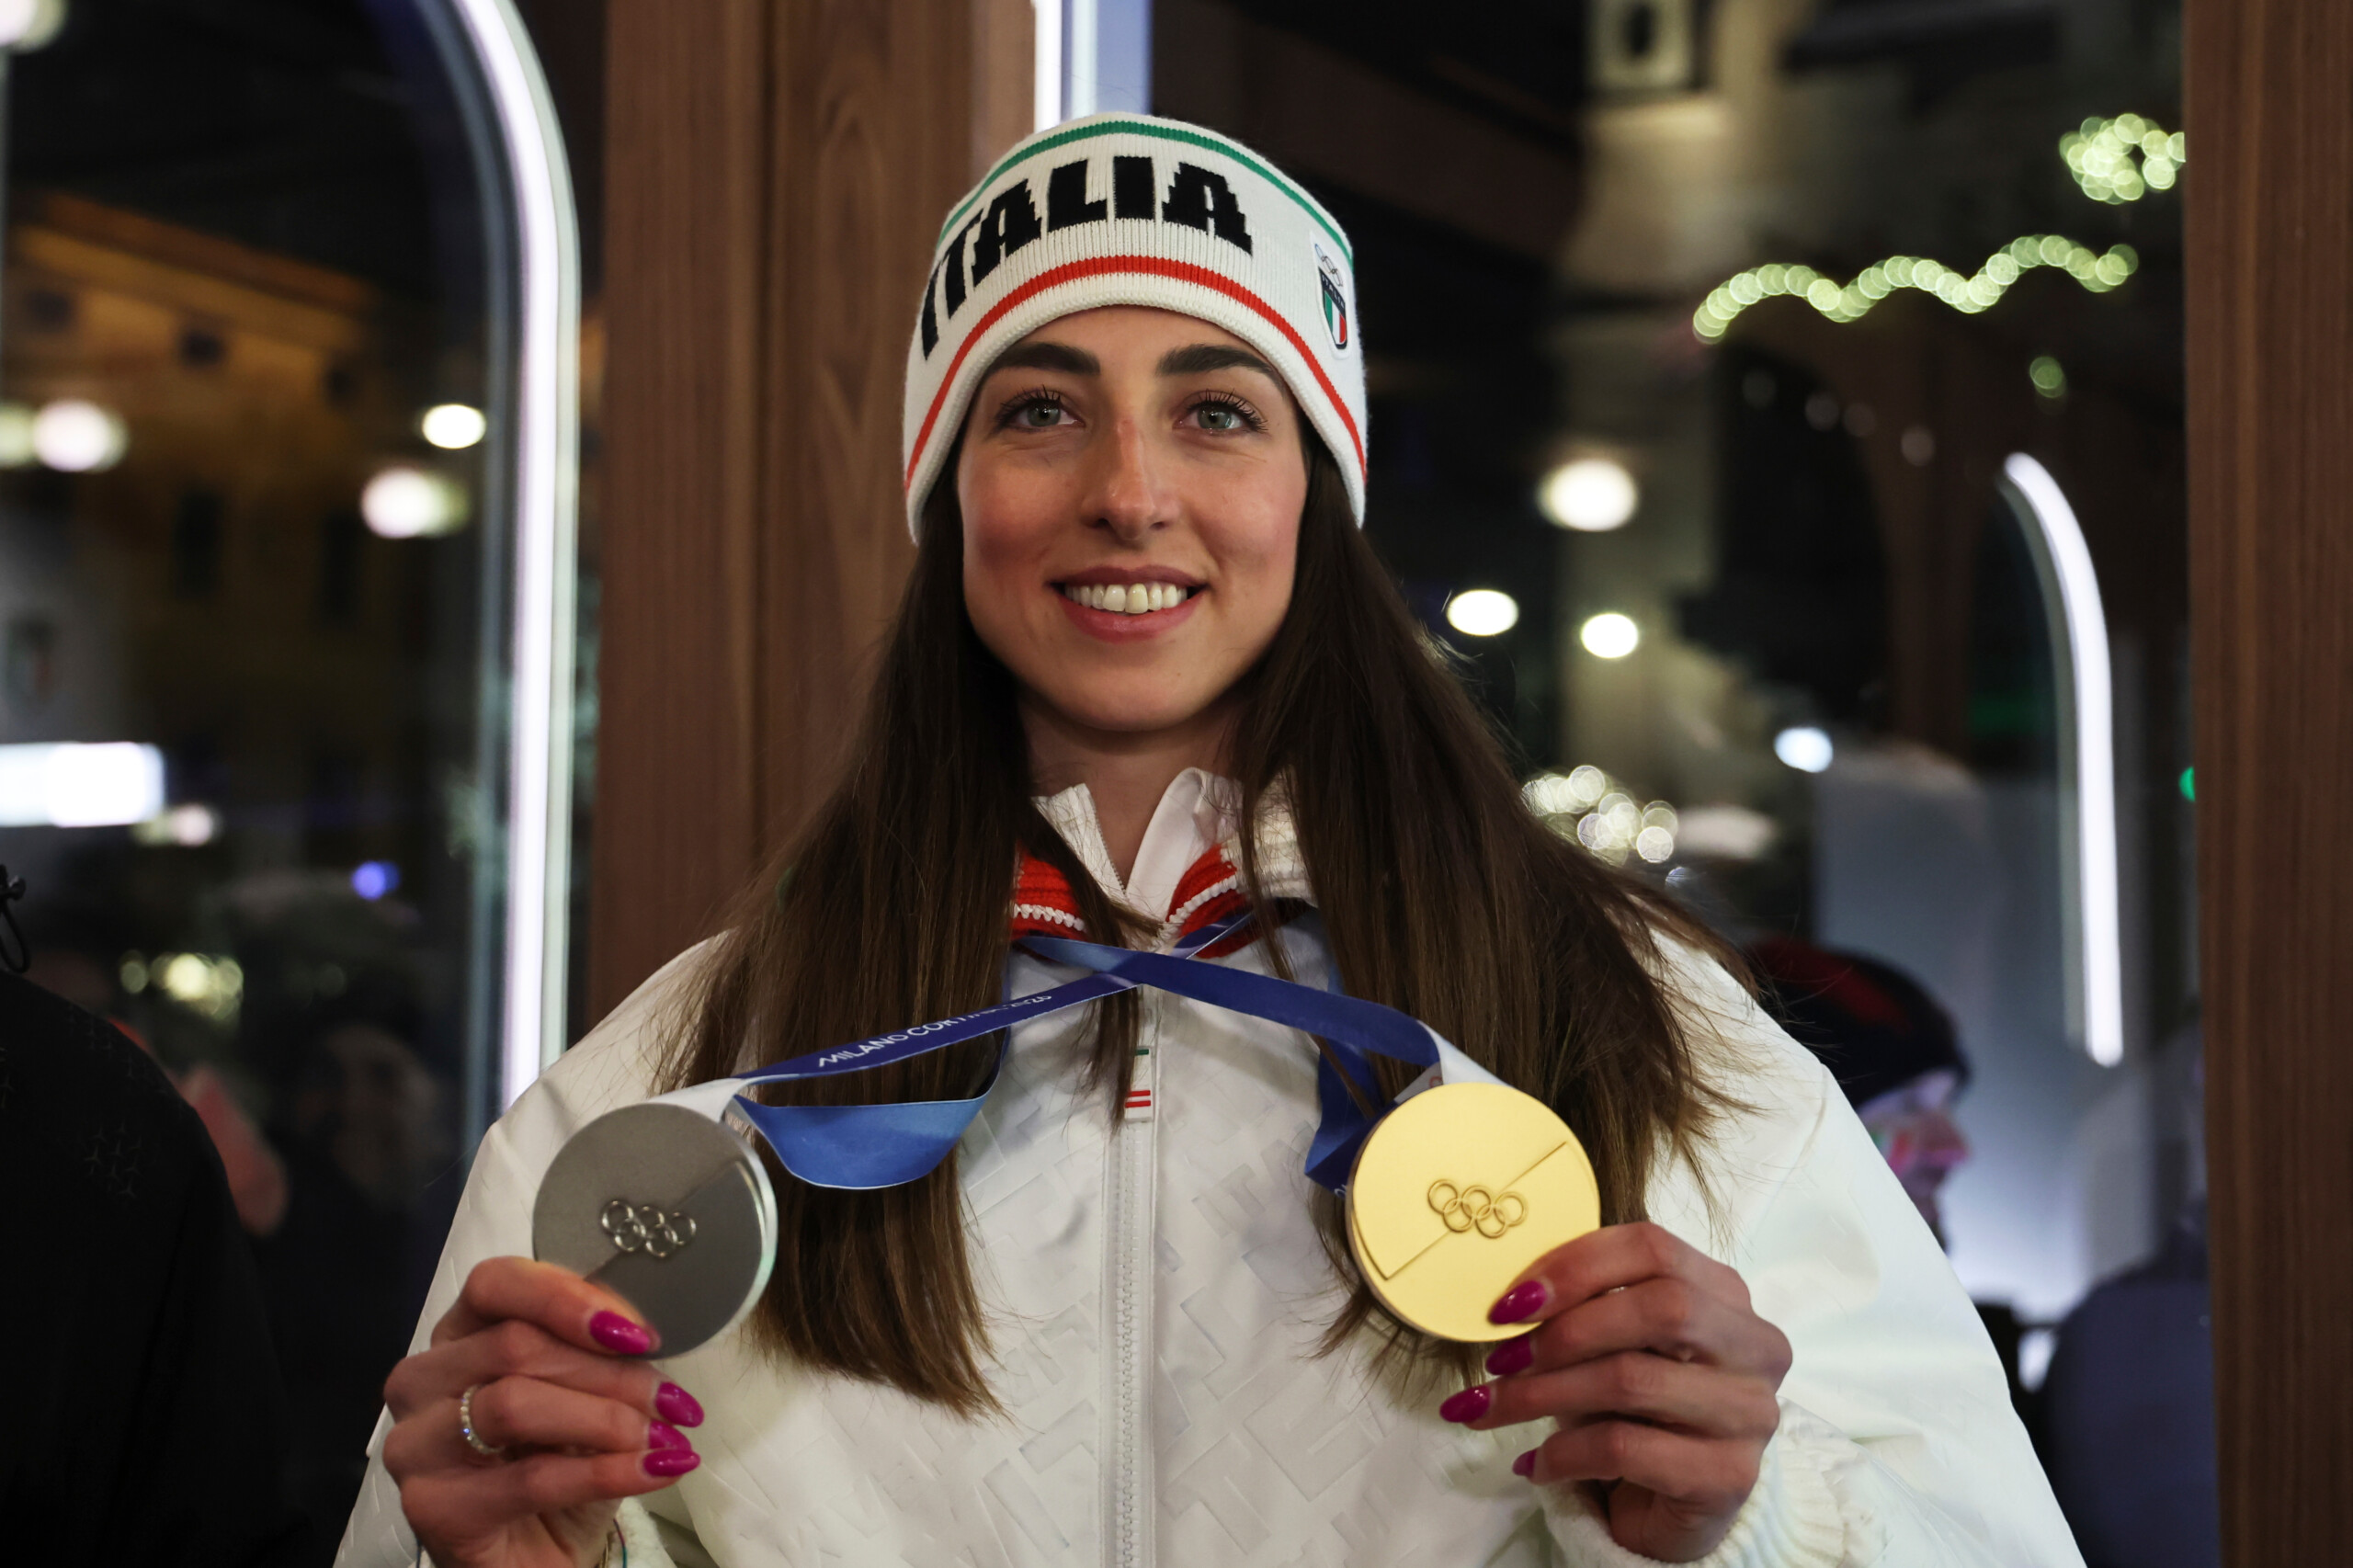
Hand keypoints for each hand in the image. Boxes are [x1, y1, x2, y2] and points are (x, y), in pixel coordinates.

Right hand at [382, 1257, 707, 1567]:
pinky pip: (531, 1478)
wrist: (537, 1554)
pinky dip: (608, 1471)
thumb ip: (596, 1351)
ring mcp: (416, 1445)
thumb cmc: (558, 1462)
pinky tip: (657, 1469)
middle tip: (673, 1402)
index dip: (568, 1299)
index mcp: (458, 1334)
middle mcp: (422, 1381)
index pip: (496, 1283)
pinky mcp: (431, 1507)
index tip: (638, 1333)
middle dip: (609, 1372)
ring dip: (607, 1419)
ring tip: (666, 1437)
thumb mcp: (584, 1393)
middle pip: (515, 1346)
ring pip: (514, 1405)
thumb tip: (642, 1334)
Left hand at [1438, 1223, 1790, 1562]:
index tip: (1508, 1303)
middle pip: (1659, 1308)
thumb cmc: (1637, 1413)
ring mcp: (1749, 1412)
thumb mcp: (1613, 1349)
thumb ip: (1584, 1311)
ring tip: (1489, 1409)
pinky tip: (1533, 1463)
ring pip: (1633, 1380)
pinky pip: (1625, 1449)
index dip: (1574, 1266)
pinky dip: (1563, 1453)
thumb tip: (1508, 1303)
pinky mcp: (1728, 1476)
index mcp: (1725, 1294)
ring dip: (1542, 1395)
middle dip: (1563, 1332)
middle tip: (1500, 1358)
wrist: (1672, 1513)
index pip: (1653, 1248)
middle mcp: (1753, 1346)